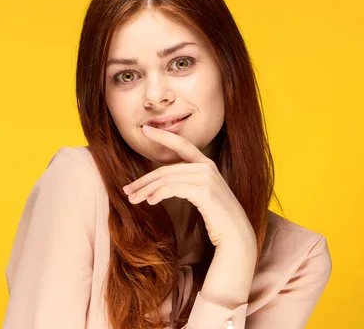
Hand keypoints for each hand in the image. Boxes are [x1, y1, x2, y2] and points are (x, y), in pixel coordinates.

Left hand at [123, 125, 255, 250]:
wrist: (237, 234)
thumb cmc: (217, 217)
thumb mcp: (202, 193)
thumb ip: (188, 182)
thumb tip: (160, 184)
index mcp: (206, 164)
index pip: (181, 144)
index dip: (162, 136)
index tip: (145, 130)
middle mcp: (206, 167)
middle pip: (165, 169)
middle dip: (143, 180)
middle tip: (127, 190)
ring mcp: (206, 178)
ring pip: (166, 179)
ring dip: (146, 190)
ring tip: (134, 199)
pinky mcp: (204, 191)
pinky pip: (172, 188)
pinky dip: (158, 194)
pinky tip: (150, 202)